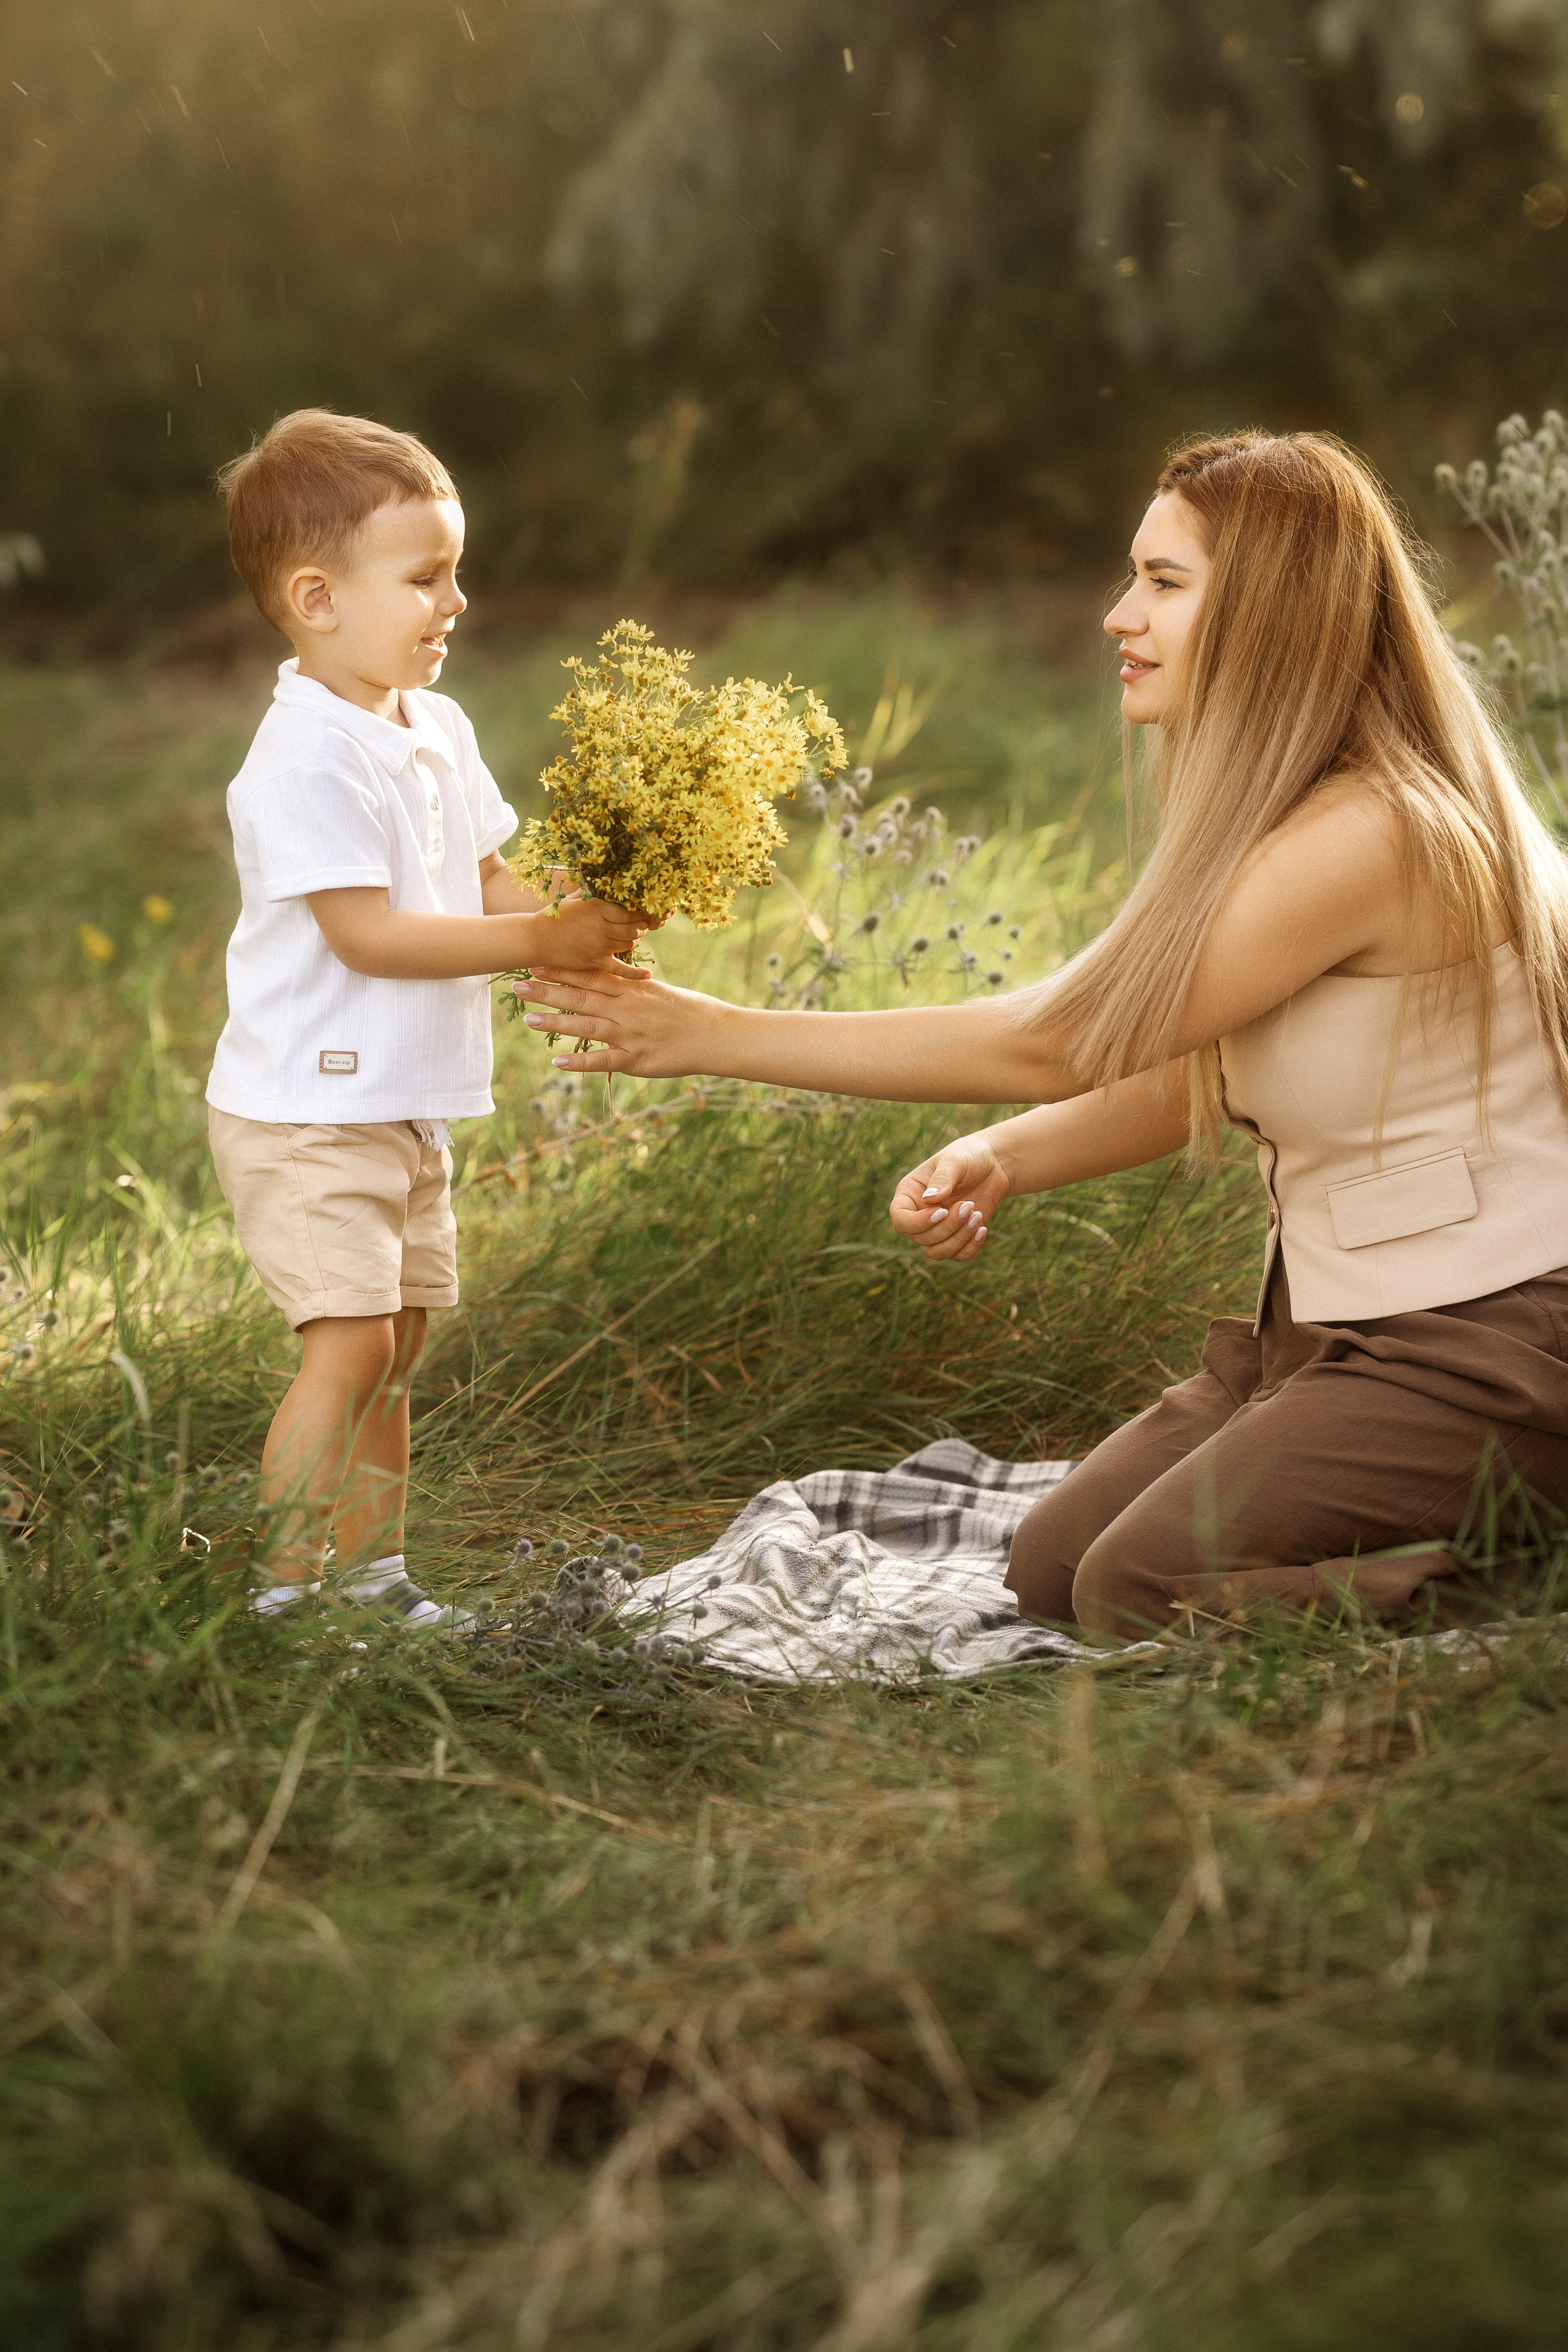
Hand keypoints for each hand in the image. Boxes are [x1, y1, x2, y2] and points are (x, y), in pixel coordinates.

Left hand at [514, 960, 719, 1076]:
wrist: (716, 1035)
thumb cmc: (689, 1010)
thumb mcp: (658, 991)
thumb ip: (630, 987)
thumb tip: (609, 979)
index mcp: (632, 989)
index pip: (590, 976)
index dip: (561, 970)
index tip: (535, 963)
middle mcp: (627, 1009)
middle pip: (580, 998)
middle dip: (547, 992)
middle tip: (517, 985)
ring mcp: (631, 1034)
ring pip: (586, 1027)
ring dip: (555, 1023)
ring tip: (528, 1020)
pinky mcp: (637, 1060)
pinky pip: (604, 1061)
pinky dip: (580, 1062)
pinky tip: (557, 1063)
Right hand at [538, 893, 652, 966]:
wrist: (536, 939)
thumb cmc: (555, 915)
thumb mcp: (574, 898)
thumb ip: (592, 889)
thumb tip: (605, 875)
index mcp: (597, 907)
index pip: (629, 911)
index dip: (638, 912)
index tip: (640, 911)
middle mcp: (600, 926)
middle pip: (633, 928)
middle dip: (640, 926)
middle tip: (640, 924)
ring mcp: (598, 946)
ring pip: (629, 944)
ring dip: (634, 940)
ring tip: (632, 935)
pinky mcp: (595, 962)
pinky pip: (619, 969)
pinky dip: (635, 973)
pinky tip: (648, 974)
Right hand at [889, 1134, 1009, 1265]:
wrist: (994, 1166)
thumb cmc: (969, 1157)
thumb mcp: (956, 1160)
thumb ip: (942, 1178)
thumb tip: (929, 1200)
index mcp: (909, 1194)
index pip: (900, 1219)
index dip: (918, 1222)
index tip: (942, 1211)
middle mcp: (918, 1215)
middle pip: (921, 1238)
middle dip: (947, 1227)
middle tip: (969, 1205)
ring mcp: (937, 1228)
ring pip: (937, 1252)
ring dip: (959, 1239)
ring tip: (977, 1215)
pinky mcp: (957, 1237)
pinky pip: (957, 1256)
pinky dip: (970, 1248)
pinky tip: (982, 1228)